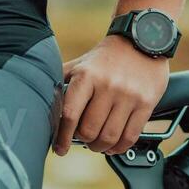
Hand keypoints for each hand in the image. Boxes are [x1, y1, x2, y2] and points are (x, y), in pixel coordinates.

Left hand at [55, 35, 169, 156]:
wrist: (143, 40)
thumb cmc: (108, 57)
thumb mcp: (81, 63)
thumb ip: (61, 81)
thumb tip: (41, 104)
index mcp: (86, 76)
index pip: (70, 115)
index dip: (62, 137)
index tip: (60, 148)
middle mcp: (107, 86)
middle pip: (90, 130)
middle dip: (84, 141)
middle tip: (84, 140)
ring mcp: (128, 96)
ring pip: (109, 137)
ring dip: (100, 147)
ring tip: (98, 144)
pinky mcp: (146, 103)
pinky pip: (130, 136)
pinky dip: (119, 147)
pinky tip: (114, 145)